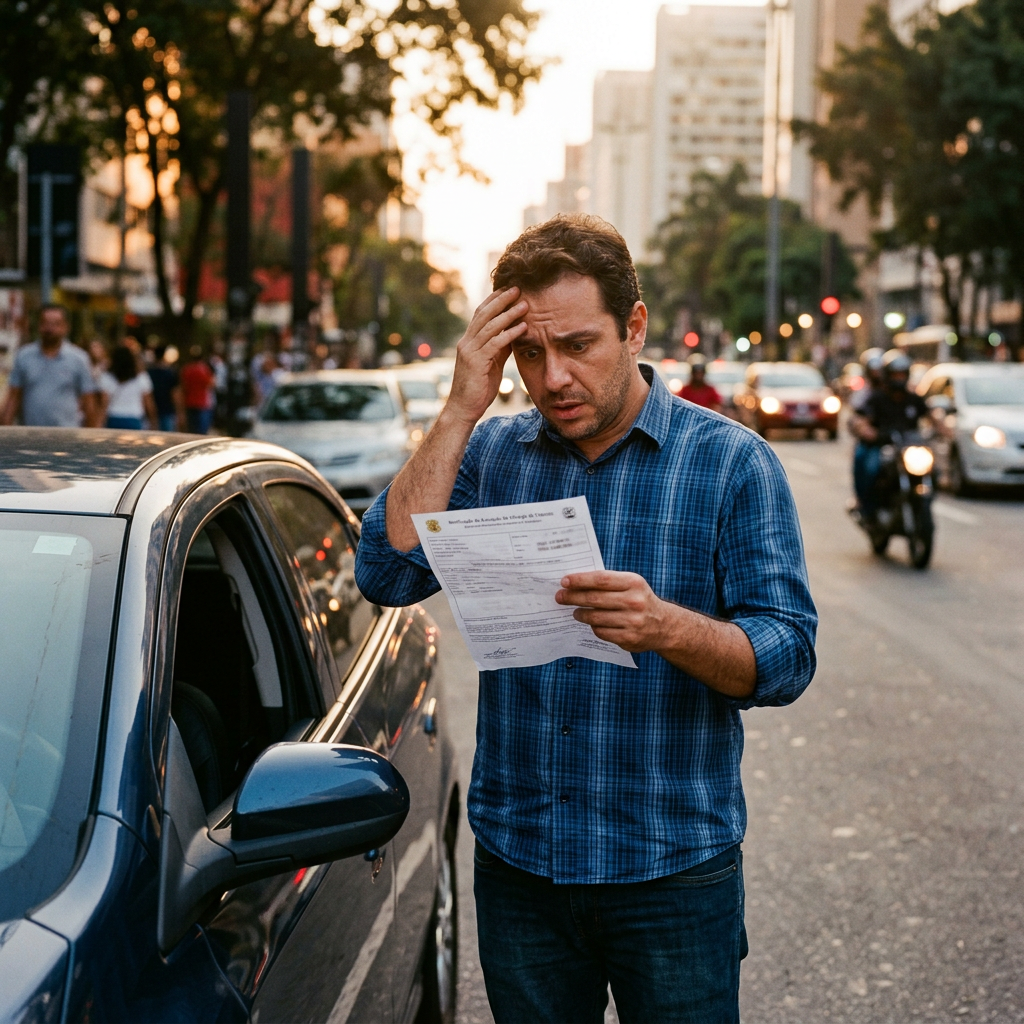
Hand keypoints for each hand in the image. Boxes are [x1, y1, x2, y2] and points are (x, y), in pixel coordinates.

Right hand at [444, 288, 527, 424]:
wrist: (464, 409)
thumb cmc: (478, 388)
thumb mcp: (492, 363)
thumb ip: (500, 348)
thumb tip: (513, 333)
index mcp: (469, 341)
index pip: (481, 314)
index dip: (494, 300)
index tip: (509, 289)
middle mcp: (467, 342)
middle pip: (484, 314)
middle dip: (502, 300)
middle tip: (518, 288)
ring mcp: (469, 351)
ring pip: (490, 326)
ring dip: (509, 314)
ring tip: (525, 305)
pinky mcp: (476, 362)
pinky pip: (494, 344)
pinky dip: (509, 334)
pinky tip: (522, 328)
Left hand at [556, 570, 669, 651]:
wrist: (664, 625)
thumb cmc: (639, 600)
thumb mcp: (631, 585)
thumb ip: (608, 582)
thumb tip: (575, 583)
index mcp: (634, 583)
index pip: (601, 579)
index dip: (580, 580)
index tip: (564, 581)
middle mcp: (635, 601)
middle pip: (595, 599)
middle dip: (573, 597)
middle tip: (560, 597)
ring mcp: (632, 622)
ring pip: (595, 618)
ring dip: (580, 614)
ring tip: (575, 611)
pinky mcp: (629, 639)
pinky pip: (601, 632)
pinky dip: (593, 627)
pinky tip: (591, 623)